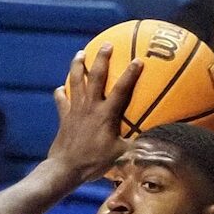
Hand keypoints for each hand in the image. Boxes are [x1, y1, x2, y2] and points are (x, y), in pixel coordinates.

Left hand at [48, 45, 142, 181]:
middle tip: (107, 44)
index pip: (122, 89)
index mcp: (106, 114)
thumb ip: (135, 145)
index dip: (131, 74)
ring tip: (81, 53)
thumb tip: (152, 141)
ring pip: (76, 81)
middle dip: (102, 58)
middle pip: (96, 76)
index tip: (139, 60)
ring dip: (78, 65)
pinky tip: (62, 88)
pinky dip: (61, 92)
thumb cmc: (94, 162)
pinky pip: (61, 100)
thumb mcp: (119, 154)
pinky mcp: (64, 116)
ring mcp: (75, 110)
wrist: (66, 168)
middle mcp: (90, 106)